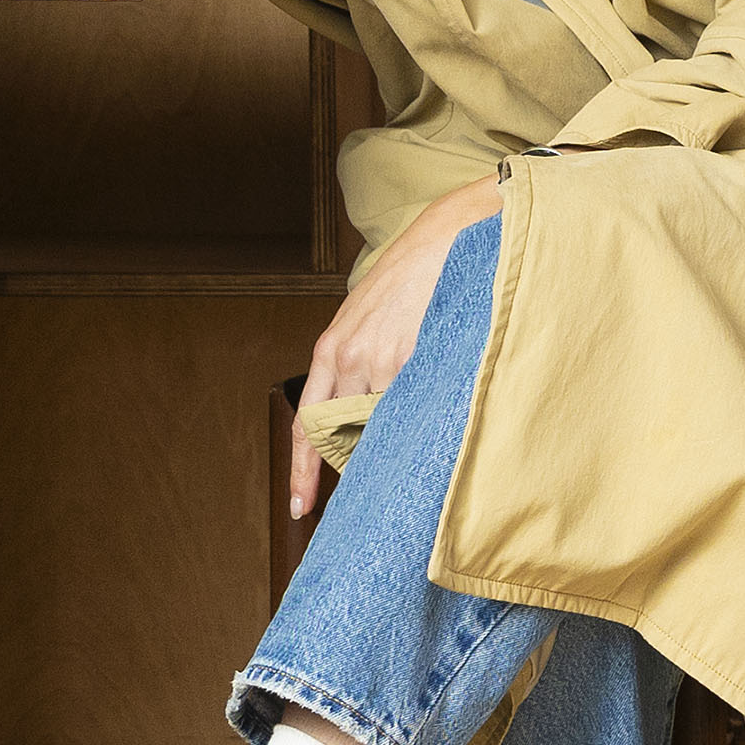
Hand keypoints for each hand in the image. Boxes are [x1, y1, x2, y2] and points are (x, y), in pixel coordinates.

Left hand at [290, 179, 504, 512]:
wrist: (444, 238)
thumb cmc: (409, 279)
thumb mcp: (367, 319)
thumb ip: (357, 363)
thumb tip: (361, 415)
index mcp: (331, 350)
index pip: (307, 424)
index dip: (301, 470)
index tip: (299, 506)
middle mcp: (349, 358)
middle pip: (343, 434)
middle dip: (358, 463)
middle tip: (369, 490)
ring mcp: (382, 359)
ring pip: (383, 424)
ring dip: (397, 438)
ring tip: (420, 429)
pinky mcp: (414, 357)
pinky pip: (414, 407)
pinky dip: (422, 418)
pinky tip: (436, 410)